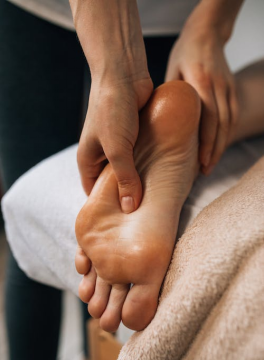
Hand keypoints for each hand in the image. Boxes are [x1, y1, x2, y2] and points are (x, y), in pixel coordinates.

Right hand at [77, 77, 152, 212]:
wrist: (124, 74)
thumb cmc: (112, 109)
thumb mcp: (117, 149)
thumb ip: (125, 178)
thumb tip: (131, 207)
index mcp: (88, 160)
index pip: (94, 192)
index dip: (107, 207)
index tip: (124, 222)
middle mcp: (102, 155)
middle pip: (113, 184)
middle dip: (127, 196)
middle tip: (144, 214)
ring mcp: (119, 146)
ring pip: (130, 171)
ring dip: (141, 180)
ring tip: (156, 199)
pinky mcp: (134, 137)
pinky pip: (142, 157)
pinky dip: (150, 165)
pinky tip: (163, 176)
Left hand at [165, 11, 238, 174]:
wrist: (208, 33)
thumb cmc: (185, 52)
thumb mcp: (172, 70)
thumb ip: (170, 95)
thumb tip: (158, 122)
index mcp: (202, 81)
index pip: (208, 118)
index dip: (206, 142)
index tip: (200, 161)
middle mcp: (219, 86)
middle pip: (221, 125)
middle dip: (214, 150)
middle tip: (205, 170)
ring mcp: (229, 88)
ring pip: (229, 123)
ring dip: (221, 145)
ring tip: (210, 164)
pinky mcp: (232, 90)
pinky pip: (232, 117)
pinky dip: (226, 134)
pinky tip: (217, 147)